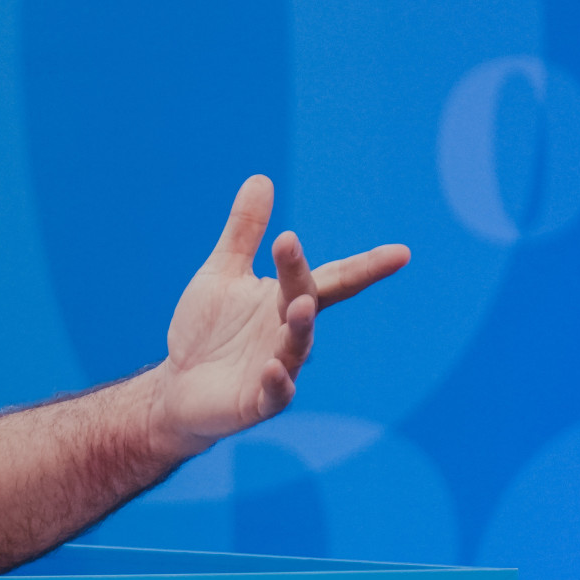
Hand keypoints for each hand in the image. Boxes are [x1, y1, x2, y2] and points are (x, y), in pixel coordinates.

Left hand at [150, 175, 409, 458]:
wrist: (178, 385)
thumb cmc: (206, 330)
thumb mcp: (222, 274)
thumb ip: (244, 232)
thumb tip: (260, 178)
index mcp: (287, 300)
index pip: (333, 278)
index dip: (366, 266)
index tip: (401, 252)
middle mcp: (289, 333)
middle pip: (305, 302)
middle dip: (300, 277)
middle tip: (288, 244)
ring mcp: (277, 368)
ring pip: (296, 347)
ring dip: (298, 326)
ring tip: (296, 304)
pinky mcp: (258, 401)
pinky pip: (275, 393)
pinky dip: (277, 382)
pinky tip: (271, 368)